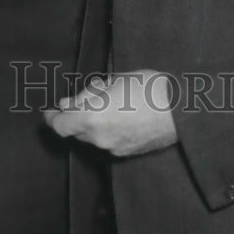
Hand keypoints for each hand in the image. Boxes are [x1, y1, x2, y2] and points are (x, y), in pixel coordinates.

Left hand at [43, 69, 177, 157]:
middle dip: (76, 114)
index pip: (60, 125)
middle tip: (87, 96)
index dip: (51, 118)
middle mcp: (98, 138)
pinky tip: (121, 114)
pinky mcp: (127, 153)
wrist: (183, 110)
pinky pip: (108, 141)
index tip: (49, 110)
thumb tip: (70, 102)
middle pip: (76, 130)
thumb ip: (89, 94)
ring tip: (109, 101)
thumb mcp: (115, 80)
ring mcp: (113, 148)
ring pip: (92, 137)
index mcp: (91, 118)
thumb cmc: (148, 87)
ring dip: (92, 122)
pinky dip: (107, 130)